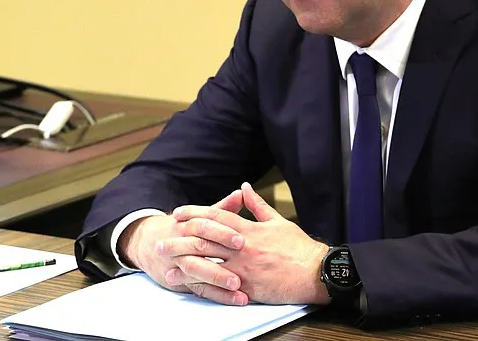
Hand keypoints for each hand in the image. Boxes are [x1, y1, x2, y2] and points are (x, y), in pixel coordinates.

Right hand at [118, 190, 246, 299]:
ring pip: (196, 271)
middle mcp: (180, 243)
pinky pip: (199, 289)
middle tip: (243, 261)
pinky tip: (234, 299)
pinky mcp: (181, 282)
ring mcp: (178, 264)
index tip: (241, 239)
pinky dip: (217, 295)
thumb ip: (221, 209)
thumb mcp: (199, 217)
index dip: (222, 232)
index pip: (203, 226)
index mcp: (186, 225)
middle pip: (198, 247)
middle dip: (220, 253)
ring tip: (238, 285)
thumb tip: (241, 193)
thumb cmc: (182, 229)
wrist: (147, 244)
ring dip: (218, 278)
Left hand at [167, 182, 329, 305]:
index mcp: (250, 229)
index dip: (195, 213)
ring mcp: (243, 269)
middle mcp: (243, 248)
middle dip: (181, 239)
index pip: (217, 217)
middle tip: (163, 238)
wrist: (314, 272)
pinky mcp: (247, 288)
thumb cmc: (298, 247)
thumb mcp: (278, 221)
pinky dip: (201, 285)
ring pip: (207, 264)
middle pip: (205, 241)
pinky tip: (188, 286)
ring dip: (184, 264)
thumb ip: (257, 205)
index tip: (179, 213)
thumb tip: (244, 188)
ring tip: (167, 264)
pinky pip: (219, 287)